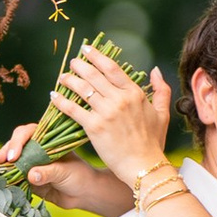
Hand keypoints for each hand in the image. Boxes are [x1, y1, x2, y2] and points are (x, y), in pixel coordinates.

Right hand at [7, 130, 137, 216]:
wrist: (84, 194)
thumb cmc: (79, 176)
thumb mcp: (65, 172)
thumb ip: (48, 173)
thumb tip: (31, 176)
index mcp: (46, 140)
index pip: (27, 133)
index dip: (17, 142)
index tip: (14, 155)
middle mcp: (35, 149)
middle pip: (15, 145)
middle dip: (5, 151)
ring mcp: (30, 164)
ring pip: (11, 160)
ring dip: (2, 164)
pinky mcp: (27, 178)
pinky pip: (14, 177)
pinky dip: (6, 178)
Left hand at [62, 44, 173, 184]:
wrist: (144, 166)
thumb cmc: (153, 142)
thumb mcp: (163, 113)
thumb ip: (161, 90)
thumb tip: (155, 70)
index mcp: (135, 93)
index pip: (112, 68)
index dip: (97, 56)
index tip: (87, 50)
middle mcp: (120, 99)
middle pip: (94, 75)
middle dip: (80, 65)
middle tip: (72, 62)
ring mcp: (106, 112)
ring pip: (82, 89)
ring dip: (69, 80)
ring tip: (62, 77)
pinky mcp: (94, 126)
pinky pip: (73, 109)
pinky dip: (61, 101)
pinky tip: (54, 96)